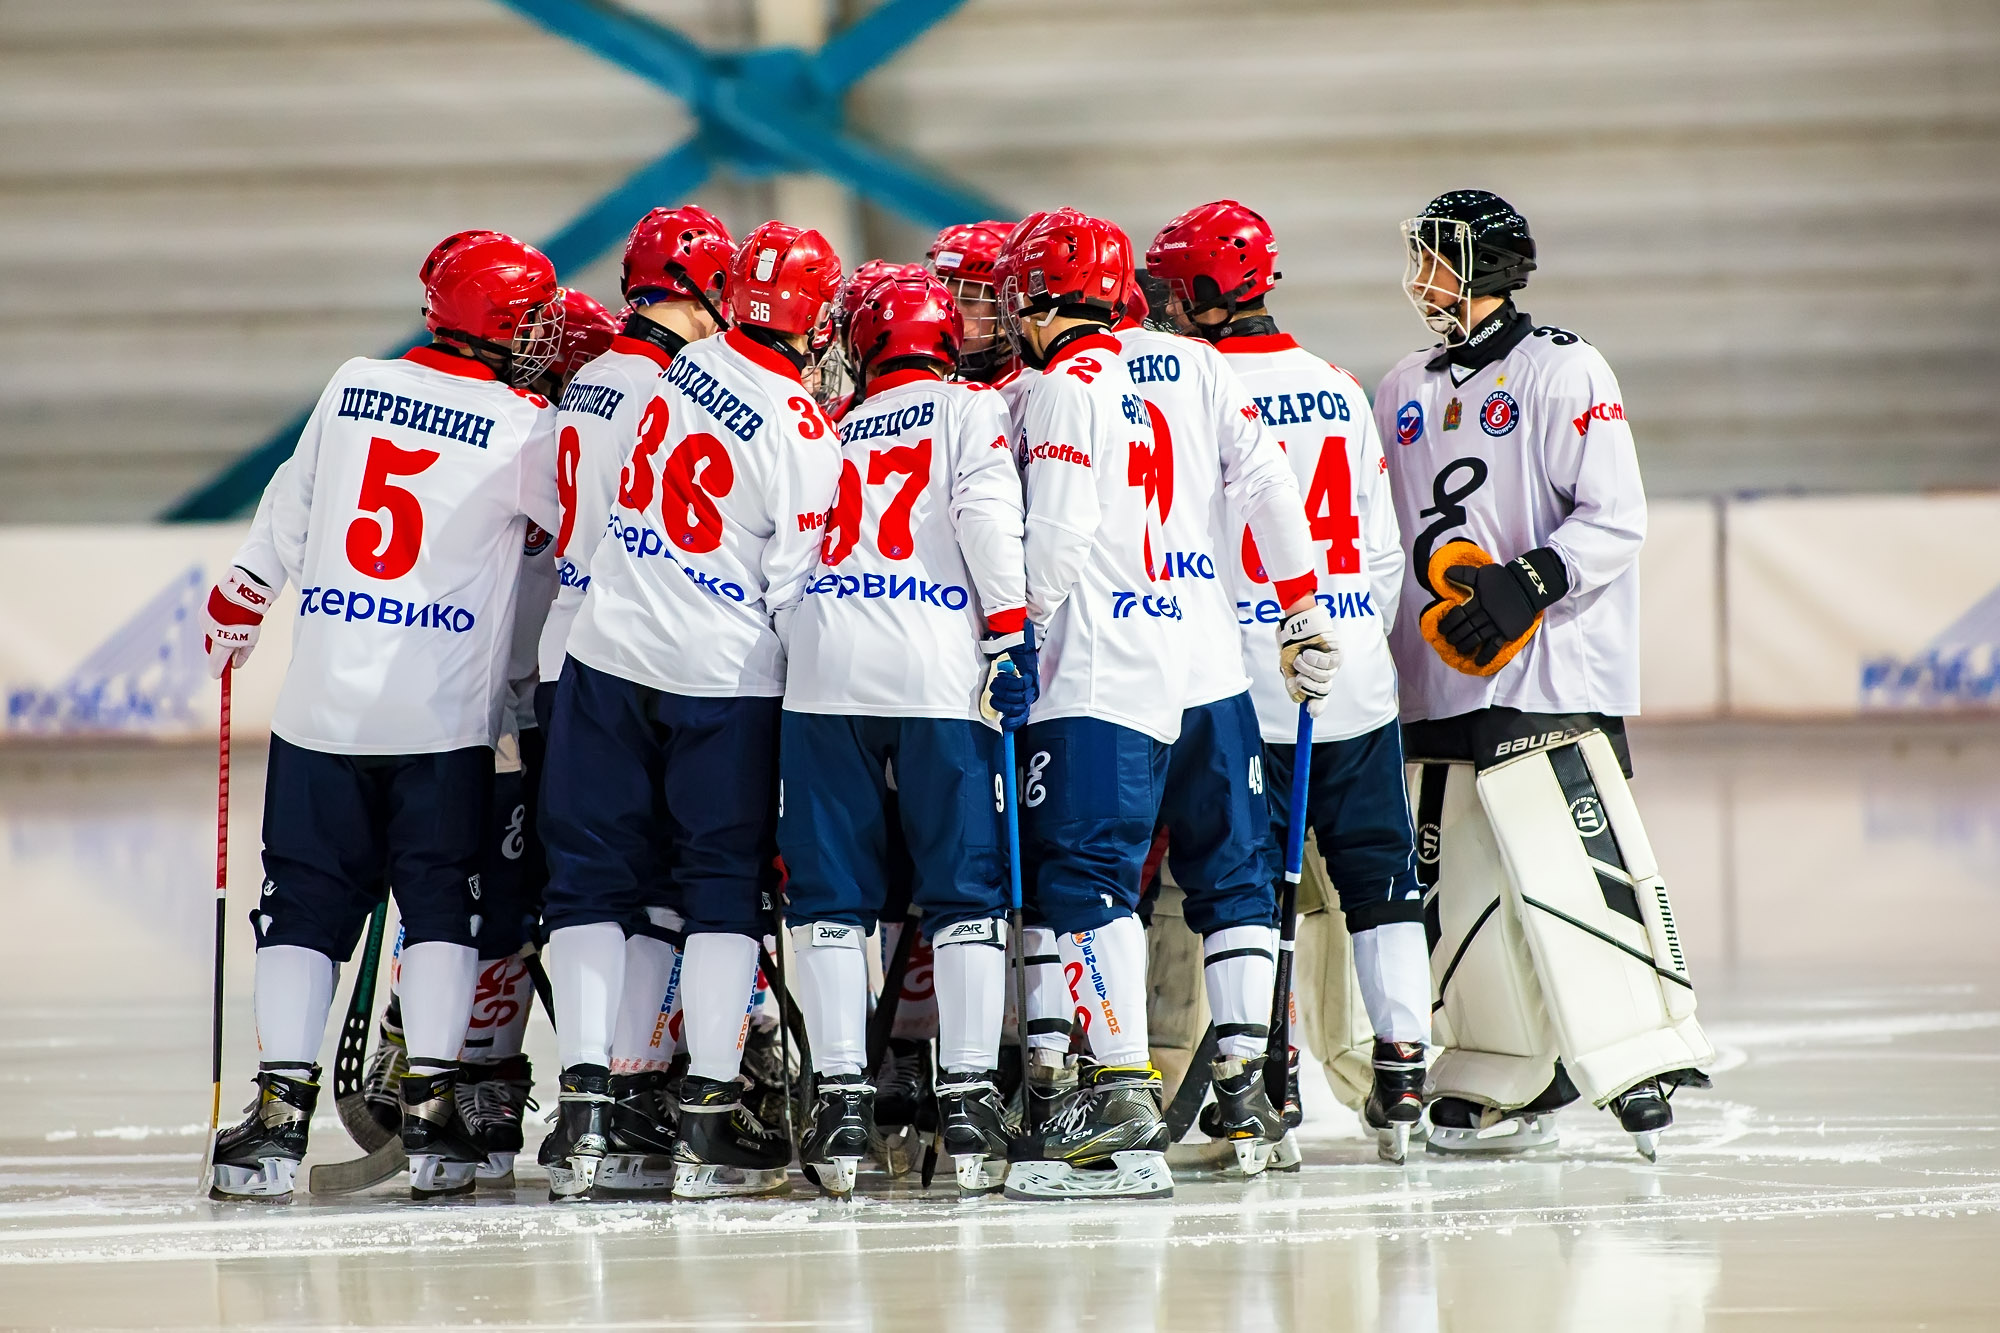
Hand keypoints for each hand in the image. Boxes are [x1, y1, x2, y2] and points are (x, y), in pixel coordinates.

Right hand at [204, 566, 273, 677]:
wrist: (242, 593)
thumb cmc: (248, 619)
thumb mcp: (251, 640)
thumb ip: (242, 654)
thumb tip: (235, 665)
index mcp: (220, 644)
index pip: (215, 662)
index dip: (216, 670)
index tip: (217, 676)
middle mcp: (209, 634)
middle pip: (212, 648)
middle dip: (219, 652)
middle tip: (228, 654)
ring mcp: (204, 622)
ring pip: (210, 634)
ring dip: (218, 635)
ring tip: (232, 629)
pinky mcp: (203, 611)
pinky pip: (208, 622)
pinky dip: (216, 623)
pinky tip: (226, 618)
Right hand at [981, 620, 1038, 730]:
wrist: (1014, 643)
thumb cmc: (1009, 663)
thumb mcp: (1007, 682)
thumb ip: (1005, 695)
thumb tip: (998, 711)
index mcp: (1026, 696)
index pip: (1022, 715)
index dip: (1014, 722)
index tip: (1004, 724)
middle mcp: (1032, 692)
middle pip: (1017, 708)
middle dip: (1002, 704)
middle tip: (993, 696)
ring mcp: (1033, 683)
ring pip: (1017, 697)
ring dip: (1002, 691)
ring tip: (996, 682)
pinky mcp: (1031, 674)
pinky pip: (1018, 684)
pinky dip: (1007, 681)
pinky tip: (1002, 675)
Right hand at [1277, 600, 1339, 716]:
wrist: (1296, 624)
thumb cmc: (1292, 644)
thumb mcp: (1287, 667)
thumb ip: (1292, 684)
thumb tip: (1299, 700)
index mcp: (1313, 677)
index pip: (1319, 695)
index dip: (1317, 706)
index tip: (1311, 713)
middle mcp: (1325, 672)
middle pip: (1322, 690)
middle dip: (1307, 685)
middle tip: (1298, 675)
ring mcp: (1333, 663)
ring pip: (1325, 678)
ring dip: (1308, 669)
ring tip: (1301, 657)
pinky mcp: (1338, 652)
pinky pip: (1329, 664)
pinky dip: (1316, 659)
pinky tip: (1309, 651)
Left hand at [1438, 547, 1567, 665]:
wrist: (1528, 587)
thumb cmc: (1503, 579)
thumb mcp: (1482, 573)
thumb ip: (1464, 574)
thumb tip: (1445, 574)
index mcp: (1477, 601)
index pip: (1458, 615)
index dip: (1448, 623)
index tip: (1441, 629)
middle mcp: (1485, 615)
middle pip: (1466, 628)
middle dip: (1455, 636)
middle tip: (1448, 640)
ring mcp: (1496, 625)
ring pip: (1476, 638)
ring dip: (1465, 645)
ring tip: (1459, 649)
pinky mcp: (1506, 633)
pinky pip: (1494, 647)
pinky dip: (1485, 655)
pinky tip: (1478, 662)